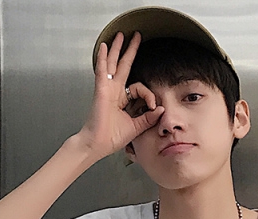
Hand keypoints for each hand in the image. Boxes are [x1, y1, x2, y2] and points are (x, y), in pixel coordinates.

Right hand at [77, 31, 164, 159]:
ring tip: (121, 35)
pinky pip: (102, 70)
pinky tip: (103, 47)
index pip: (139, 88)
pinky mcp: (101, 90)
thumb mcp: (136, 127)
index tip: (153, 106)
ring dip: (117, 49)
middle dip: (129, 51)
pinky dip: (102, 58)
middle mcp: (114, 92)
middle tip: (136, 37)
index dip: (148, 95)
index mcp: (122, 101)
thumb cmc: (111, 138)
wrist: (97, 145)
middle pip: (123, 67)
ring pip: (113, 64)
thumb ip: (148, 118)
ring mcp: (107, 89)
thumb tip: (160, 109)